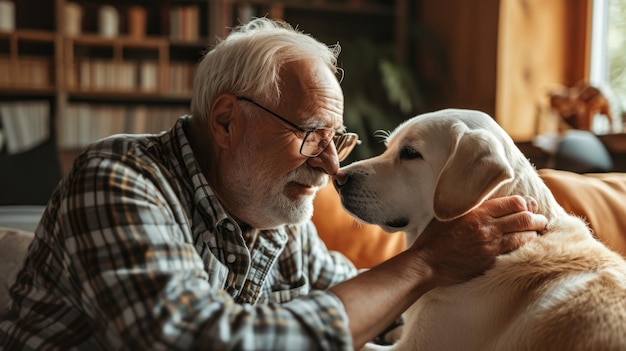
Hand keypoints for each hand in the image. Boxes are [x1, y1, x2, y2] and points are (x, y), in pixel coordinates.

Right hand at [409, 195, 547, 286]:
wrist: (427, 262)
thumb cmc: (435, 236)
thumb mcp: (451, 214)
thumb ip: (471, 207)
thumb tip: (489, 202)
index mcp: (477, 212)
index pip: (513, 203)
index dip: (526, 203)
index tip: (529, 205)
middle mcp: (487, 228)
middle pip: (524, 219)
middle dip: (537, 218)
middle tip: (542, 219)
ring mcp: (490, 246)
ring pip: (524, 237)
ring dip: (534, 234)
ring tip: (537, 232)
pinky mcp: (490, 261)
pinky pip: (515, 252)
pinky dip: (524, 247)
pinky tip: (526, 246)